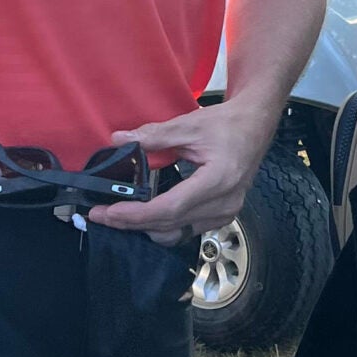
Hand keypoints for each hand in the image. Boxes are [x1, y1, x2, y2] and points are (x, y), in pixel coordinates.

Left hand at [95, 100, 277, 245]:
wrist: (255, 126)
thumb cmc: (227, 123)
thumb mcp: (189, 124)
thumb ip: (154, 135)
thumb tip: (119, 139)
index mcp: (218, 180)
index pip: (169, 208)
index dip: (136, 214)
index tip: (108, 212)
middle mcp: (224, 203)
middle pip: (170, 225)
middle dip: (132, 223)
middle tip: (100, 216)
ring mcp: (226, 213)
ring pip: (177, 233)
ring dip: (145, 228)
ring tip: (119, 216)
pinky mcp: (223, 216)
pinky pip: (187, 230)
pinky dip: (163, 226)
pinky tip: (144, 216)